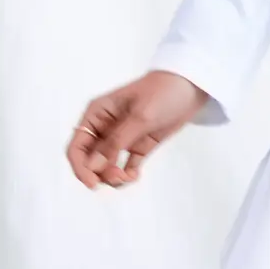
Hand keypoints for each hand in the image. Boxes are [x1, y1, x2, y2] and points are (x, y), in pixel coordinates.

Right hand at [66, 71, 209, 189]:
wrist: (192, 86)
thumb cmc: (164, 92)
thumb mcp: (140, 116)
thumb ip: (116, 142)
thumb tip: (92, 166)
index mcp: (97, 114)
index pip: (76, 146)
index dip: (79, 167)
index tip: (93, 182)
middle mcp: (105, 127)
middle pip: (89, 160)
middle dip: (99, 174)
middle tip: (119, 177)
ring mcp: (122, 138)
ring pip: (106, 166)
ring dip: (113, 177)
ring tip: (130, 177)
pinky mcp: (139, 145)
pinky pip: (125, 166)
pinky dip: (127, 175)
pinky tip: (135, 176)